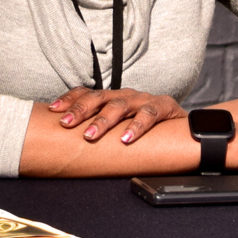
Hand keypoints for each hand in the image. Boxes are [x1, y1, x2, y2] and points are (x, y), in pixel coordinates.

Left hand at [48, 87, 184, 143]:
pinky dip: (137, 127)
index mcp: (113, 97)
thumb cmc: (147, 127)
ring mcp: (144, 100)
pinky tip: (126, 138)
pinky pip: (149, 115)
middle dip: (80, 110)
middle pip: (99, 97)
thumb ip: (103, 129)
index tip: (52, 110)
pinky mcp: (163, 107)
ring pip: (120, 105)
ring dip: (103, 120)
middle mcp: (126, 95)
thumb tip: (70, 144)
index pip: (87, 93)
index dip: (69, 99)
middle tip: (66, 123)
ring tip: (90, 135)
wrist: (185, 126)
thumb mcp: (122, 125)